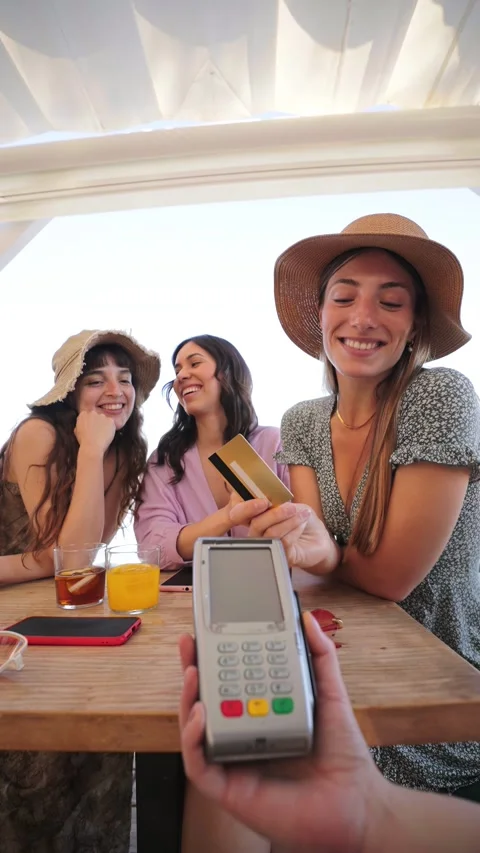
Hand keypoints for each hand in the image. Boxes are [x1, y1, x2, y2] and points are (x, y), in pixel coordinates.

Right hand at [74, 410, 115, 455]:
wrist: (92, 446)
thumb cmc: (84, 441)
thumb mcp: (77, 431)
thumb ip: (80, 425)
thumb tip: (83, 425)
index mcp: (83, 415)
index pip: (88, 415)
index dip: (90, 422)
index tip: (92, 427)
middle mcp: (92, 413)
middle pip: (97, 416)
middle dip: (98, 422)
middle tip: (98, 431)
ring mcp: (102, 416)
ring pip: (105, 419)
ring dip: (104, 425)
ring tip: (102, 435)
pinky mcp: (110, 420)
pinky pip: (111, 423)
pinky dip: (111, 428)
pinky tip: (107, 435)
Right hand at [179, 614, 386, 852]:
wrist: (356, 803)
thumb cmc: (342, 755)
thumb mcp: (329, 695)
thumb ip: (319, 657)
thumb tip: (307, 619)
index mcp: (260, 713)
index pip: (229, 681)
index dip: (214, 657)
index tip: (206, 631)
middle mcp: (242, 735)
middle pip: (205, 701)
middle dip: (192, 670)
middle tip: (188, 644)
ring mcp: (233, 761)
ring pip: (194, 730)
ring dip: (187, 700)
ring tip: (193, 673)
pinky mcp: (228, 789)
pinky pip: (199, 764)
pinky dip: (192, 740)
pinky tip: (200, 716)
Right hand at [229, 499, 337, 571]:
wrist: (321, 539)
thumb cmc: (305, 522)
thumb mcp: (294, 507)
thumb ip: (280, 505)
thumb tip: (271, 504)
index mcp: (258, 518)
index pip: (243, 514)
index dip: (248, 507)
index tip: (265, 501)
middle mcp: (259, 534)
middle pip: (256, 524)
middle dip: (275, 514)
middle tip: (292, 508)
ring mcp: (269, 547)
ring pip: (271, 533)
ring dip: (289, 521)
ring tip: (303, 515)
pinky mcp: (281, 557)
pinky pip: (283, 542)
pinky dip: (295, 530)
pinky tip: (302, 525)